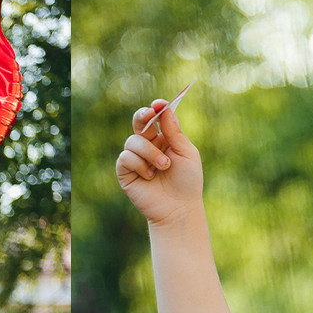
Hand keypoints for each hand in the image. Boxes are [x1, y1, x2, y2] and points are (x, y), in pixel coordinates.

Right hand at [115, 100, 203, 226]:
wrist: (179, 208)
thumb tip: (164, 109)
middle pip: (139, 122)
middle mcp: (148, 146)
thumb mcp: (186, 153)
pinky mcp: (125, 173)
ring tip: (163, 166)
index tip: (159, 104)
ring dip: (150, 152)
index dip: (156, 109)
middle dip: (143, 116)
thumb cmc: (187, 182)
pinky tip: (150, 176)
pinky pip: (126, 158)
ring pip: (133, 141)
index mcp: (164, 139)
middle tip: (149, 114)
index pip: (156, 118)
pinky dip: (139, 164)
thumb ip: (174, 132)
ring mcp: (136, 159)